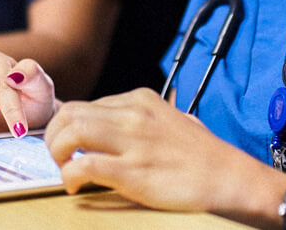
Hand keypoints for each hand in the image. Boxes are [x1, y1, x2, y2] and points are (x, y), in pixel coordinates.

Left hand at [44, 88, 285, 218]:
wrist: (231, 179)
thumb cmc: (202, 155)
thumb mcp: (170, 119)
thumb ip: (141, 118)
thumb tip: (112, 124)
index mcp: (140, 99)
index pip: (86, 104)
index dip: (68, 125)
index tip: (67, 142)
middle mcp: (133, 114)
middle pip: (70, 112)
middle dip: (54, 135)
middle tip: (58, 155)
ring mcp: (132, 141)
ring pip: (71, 131)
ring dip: (57, 152)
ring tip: (64, 169)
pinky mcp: (133, 172)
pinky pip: (84, 166)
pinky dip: (69, 176)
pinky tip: (74, 187)